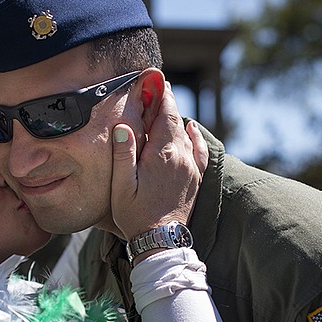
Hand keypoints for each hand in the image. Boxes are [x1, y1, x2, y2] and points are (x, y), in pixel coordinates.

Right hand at [110, 82, 206, 239]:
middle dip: (168, 103)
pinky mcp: (195, 179)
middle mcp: (181, 158)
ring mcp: (191, 168)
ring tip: (168, 106)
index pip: (165, 115)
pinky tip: (190, 130)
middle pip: (177, 121)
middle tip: (160, 88)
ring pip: (187, 134)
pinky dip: (195, 137)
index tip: (157, 81)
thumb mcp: (122, 186)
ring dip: (177, 119)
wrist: (160, 241)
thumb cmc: (136, 215)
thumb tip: (123, 126)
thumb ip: (123, 154)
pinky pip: (199, 150)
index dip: (162, 96)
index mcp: (162, 155)